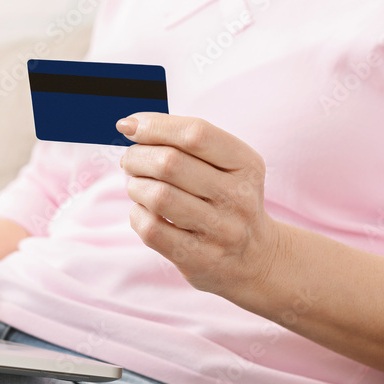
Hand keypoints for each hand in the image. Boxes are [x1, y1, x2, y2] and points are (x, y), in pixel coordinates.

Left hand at [116, 113, 283, 297]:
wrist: (254, 259)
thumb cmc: (226, 200)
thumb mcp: (225, 165)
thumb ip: (184, 142)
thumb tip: (131, 125)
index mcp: (246, 164)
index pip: (196, 134)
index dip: (155, 126)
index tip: (129, 125)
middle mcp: (238, 197)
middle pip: (170, 163)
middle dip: (137, 157)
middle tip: (130, 161)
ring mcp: (221, 231)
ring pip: (158, 196)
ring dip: (135, 186)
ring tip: (138, 186)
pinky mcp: (199, 259)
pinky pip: (152, 229)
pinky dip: (138, 215)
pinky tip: (145, 212)